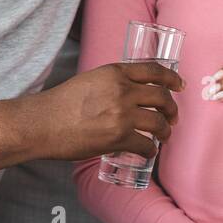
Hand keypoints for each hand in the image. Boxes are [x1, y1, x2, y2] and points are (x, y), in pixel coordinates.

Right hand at [38, 61, 183, 161]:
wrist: (42, 123)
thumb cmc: (60, 104)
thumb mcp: (90, 80)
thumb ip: (110, 84)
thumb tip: (128, 94)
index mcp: (115, 72)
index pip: (153, 70)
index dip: (172, 78)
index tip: (180, 85)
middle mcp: (122, 90)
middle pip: (162, 97)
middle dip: (172, 109)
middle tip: (172, 117)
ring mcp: (122, 114)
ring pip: (158, 122)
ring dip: (165, 131)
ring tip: (163, 137)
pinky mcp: (118, 138)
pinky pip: (145, 145)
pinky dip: (150, 150)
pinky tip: (148, 152)